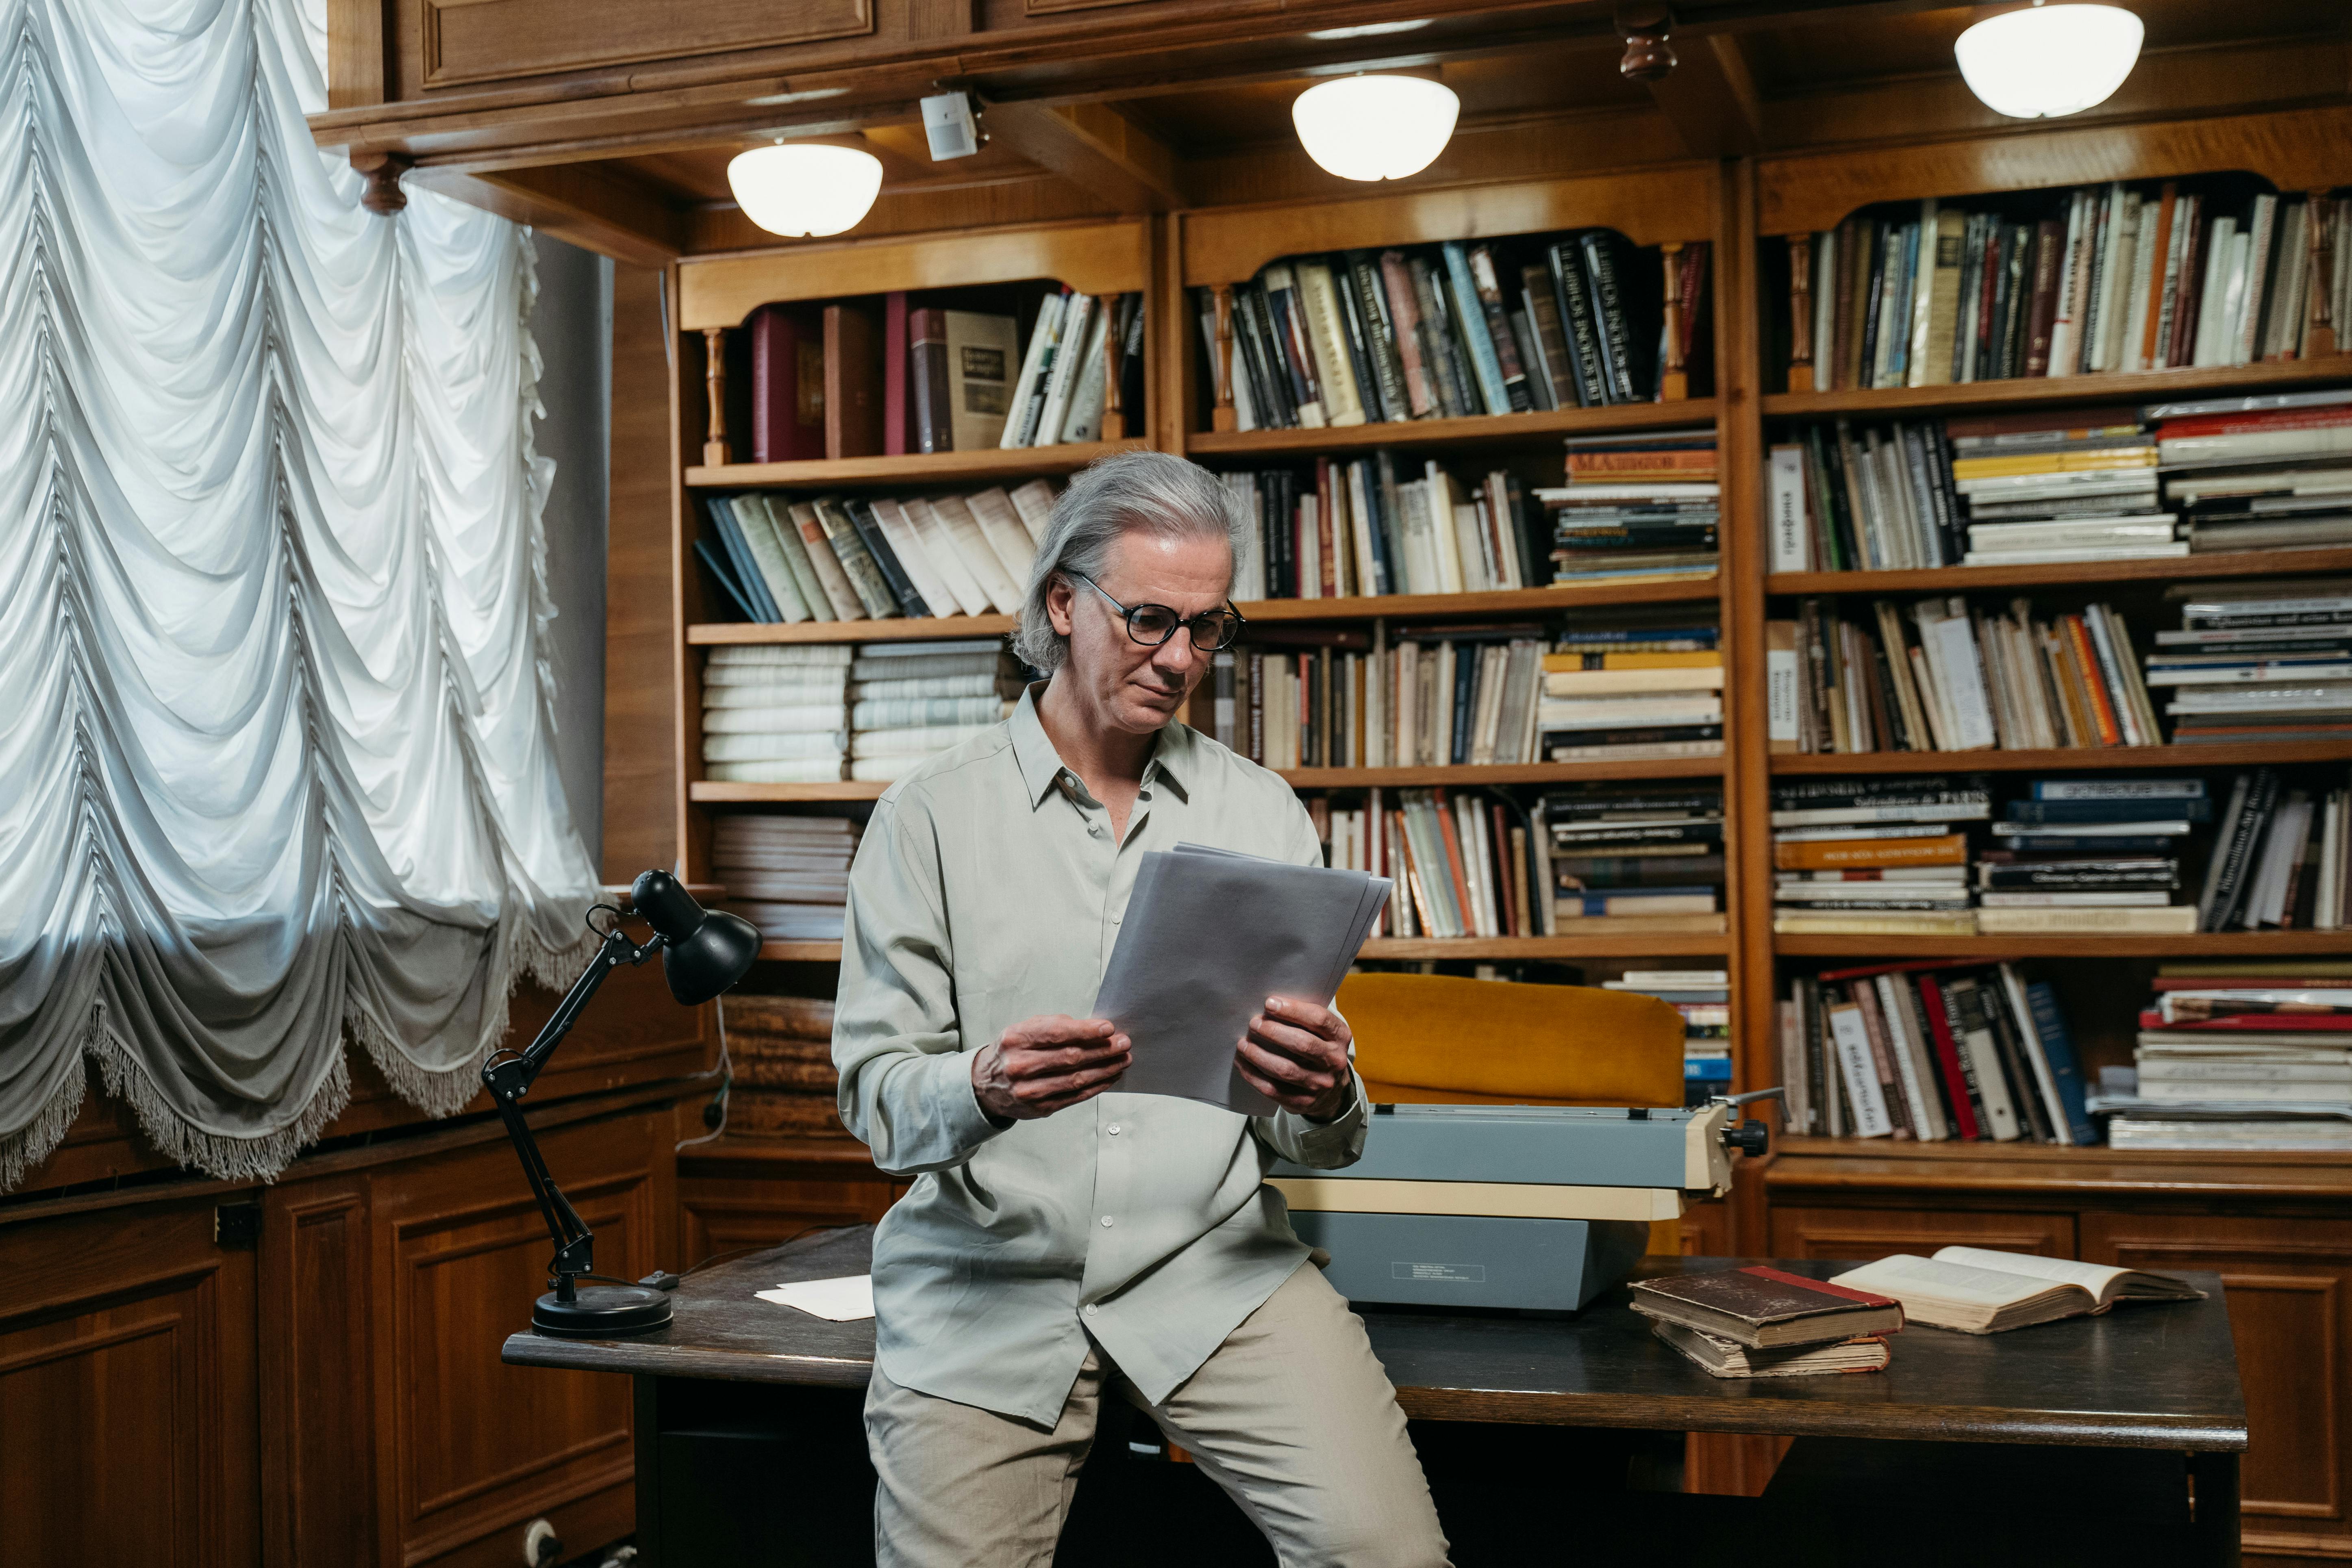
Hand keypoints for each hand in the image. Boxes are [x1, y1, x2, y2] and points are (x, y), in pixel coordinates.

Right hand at [972, 1014, 1132, 1123]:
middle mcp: (1019, 1065)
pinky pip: (1075, 1097)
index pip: (1055, 1033)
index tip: (1108, 1029)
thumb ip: (1055, 1026)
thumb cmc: (1012, 1052)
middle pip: (1070, 1057)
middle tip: (1124, 1043)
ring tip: (1123, 1060)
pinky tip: (1110, 1076)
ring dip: (1105, 1069)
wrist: (987, 1085)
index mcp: (1015, 1039)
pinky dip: (1097, 1086)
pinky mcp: (1039, 1108)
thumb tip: (1094, 1030)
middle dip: (1102, 1050)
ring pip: (1076, 1079)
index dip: (1085, 1031)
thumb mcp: (1025, 1029)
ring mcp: (1029, 1090)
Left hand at [1236, 996, 1354, 1120]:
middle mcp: (1335, 1061)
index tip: (1269, 1003)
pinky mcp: (1304, 1102)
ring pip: (1285, 1069)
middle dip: (1273, 1031)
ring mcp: (1320, 1084)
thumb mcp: (1323, 1032)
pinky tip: (1242, 1063)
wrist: (1332, 1091)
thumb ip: (1304, 1018)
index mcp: (1341, 1036)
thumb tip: (1268, 1005)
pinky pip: (1273, 1089)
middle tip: (1253, 1023)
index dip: (1293, 1010)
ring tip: (1243, 1044)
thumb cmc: (1319, 1050)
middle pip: (1302, 1044)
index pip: (1319, 1020)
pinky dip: (1253, 1075)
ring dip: (1258, 1055)